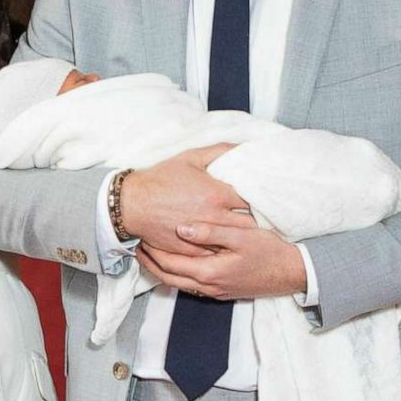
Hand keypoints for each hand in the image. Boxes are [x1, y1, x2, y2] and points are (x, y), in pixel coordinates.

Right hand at [121, 143, 255, 255]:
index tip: (268, 199)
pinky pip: (216, 254)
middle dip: (259, 221)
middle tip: (267, 219)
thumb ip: (220, 151)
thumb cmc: (161, 179)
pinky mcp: (192, 250)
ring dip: (245, 238)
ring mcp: (203, 237)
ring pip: (235, 241)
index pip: (253, 200)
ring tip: (254, 235)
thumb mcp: (190, 158)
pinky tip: (231, 246)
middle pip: (249, 224)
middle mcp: (213, 217)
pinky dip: (225, 250)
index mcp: (217, 194)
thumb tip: (242, 147)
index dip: (263, 200)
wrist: (132, 204)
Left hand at [136, 223, 307, 299]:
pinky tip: (176, 260)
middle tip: (137, 244)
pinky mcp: (221, 291)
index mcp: (209, 272)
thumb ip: (211, 232)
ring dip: (161, 269)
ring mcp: (214, 291)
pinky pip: (190, 284)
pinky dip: (177, 273)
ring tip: (150, 252)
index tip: (141, 235)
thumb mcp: (242, 236)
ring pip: (178, 283)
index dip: (152, 251)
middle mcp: (208, 286)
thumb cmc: (269, 251)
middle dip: (150, 262)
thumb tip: (181, 228)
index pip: (169, 264)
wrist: (292, 274)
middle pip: (168, 277)